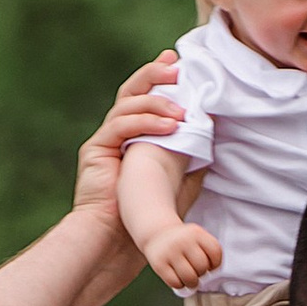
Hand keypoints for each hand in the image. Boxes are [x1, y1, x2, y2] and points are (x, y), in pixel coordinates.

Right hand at [74, 58, 187, 231]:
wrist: (116, 241)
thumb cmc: (146, 218)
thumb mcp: (177, 183)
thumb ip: (189, 161)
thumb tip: (210, 140)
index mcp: (135, 136)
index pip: (145, 98)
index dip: (158, 77)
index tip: (177, 64)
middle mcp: (117, 132)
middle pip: (132, 91)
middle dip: (154, 76)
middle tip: (176, 70)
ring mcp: (105, 139)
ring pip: (127, 104)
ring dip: (156, 102)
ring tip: (181, 110)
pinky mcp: (95, 149)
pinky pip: (120, 125)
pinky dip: (145, 121)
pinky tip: (169, 126)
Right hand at [145, 218, 224, 293]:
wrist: (157, 234)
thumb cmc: (183, 242)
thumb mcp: (197, 238)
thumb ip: (207, 253)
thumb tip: (210, 278)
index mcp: (196, 232)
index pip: (215, 251)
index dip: (215, 264)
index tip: (209, 266)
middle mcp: (183, 240)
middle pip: (202, 266)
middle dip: (201, 273)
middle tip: (195, 271)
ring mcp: (170, 251)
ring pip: (190, 278)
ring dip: (192, 283)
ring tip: (189, 279)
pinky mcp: (159, 263)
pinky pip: (175, 283)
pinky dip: (179, 285)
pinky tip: (177, 278)